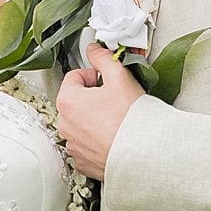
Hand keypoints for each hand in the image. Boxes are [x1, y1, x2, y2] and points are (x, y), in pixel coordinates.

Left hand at [55, 43, 143, 179]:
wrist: (144, 154)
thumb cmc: (131, 119)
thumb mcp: (120, 76)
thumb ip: (103, 58)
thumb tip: (94, 49)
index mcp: (68, 101)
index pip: (74, 77)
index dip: (94, 76)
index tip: (108, 83)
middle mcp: (65, 125)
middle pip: (76, 101)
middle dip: (93, 98)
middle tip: (115, 101)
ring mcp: (73, 145)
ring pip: (80, 124)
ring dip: (94, 119)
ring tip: (116, 121)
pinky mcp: (83, 161)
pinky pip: (86, 145)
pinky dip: (97, 140)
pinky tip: (113, 137)